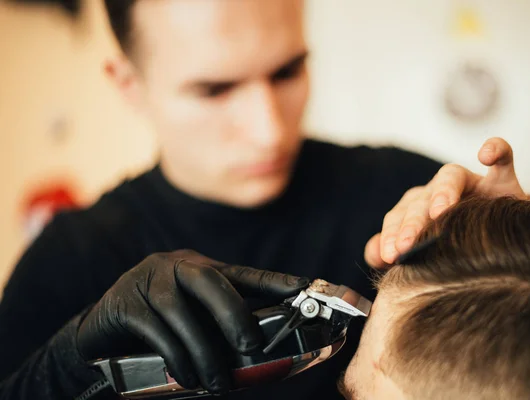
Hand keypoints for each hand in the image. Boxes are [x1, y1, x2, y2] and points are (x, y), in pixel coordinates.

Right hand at [76, 250, 308, 393]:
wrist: (100, 334)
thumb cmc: (160, 327)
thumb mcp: (195, 319)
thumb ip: (223, 325)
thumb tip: (264, 351)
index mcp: (201, 268)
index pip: (244, 273)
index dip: (276, 282)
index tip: (308, 291)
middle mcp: (176, 266)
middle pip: (210, 281)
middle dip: (234, 314)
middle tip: (250, 347)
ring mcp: (147, 280)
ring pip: (181, 312)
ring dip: (204, 350)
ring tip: (219, 382)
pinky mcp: (124, 302)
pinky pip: (155, 330)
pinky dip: (176, 357)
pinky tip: (188, 379)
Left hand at [365, 137, 528, 267]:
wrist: (504, 244)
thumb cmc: (459, 246)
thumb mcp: (427, 251)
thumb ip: (397, 249)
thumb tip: (373, 254)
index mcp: (419, 206)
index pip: (399, 216)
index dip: (392, 235)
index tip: (390, 256)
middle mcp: (440, 190)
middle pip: (421, 200)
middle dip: (412, 223)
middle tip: (405, 247)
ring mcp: (472, 183)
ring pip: (450, 177)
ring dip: (443, 192)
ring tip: (439, 212)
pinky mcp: (503, 180)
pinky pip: (502, 158)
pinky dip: (496, 150)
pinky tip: (486, 155)